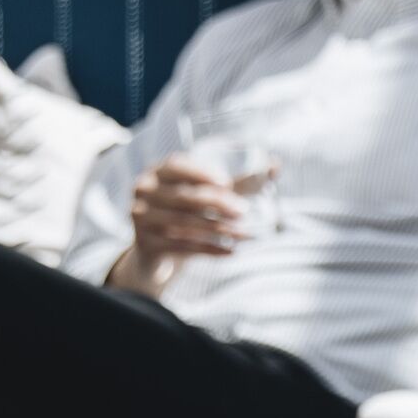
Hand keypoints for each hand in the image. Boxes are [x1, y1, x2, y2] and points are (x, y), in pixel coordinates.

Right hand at [119, 159, 251, 289]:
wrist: (156, 250)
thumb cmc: (189, 212)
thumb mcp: (207, 194)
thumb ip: (239, 181)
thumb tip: (276, 165)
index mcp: (157, 172)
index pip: (177, 166)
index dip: (201, 172)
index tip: (227, 182)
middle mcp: (143, 192)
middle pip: (184, 197)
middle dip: (217, 203)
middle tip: (244, 211)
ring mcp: (141, 219)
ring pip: (186, 224)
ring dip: (219, 230)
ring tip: (245, 234)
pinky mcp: (146, 244)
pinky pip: (183, 247)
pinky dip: (210, 250)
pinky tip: (232, 251)